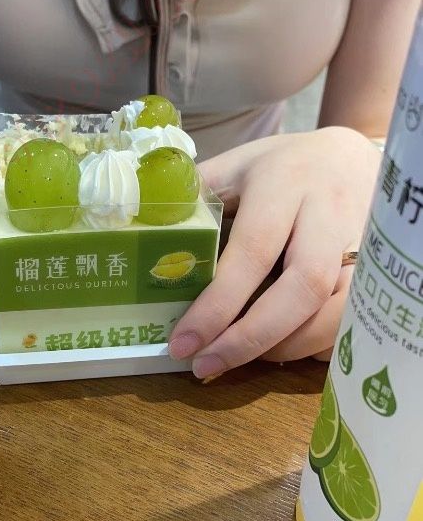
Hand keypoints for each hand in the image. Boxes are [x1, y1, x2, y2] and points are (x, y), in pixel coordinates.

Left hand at [169, 127, 380, 378]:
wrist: (354, 155)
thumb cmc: (282, 167)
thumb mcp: (235, 166)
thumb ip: (193, 197)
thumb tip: (138, 236)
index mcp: (285, 183)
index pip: (253, 251)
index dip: (218, 303)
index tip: (183, 342)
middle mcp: (329, 212)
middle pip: (303, 287)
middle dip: (252, 338)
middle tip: (207, 365)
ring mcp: (364, 242)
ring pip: (336, 311)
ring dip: (285, 348)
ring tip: (239, 358)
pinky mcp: (381, 270)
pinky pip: (355, 322)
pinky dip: (317, 346)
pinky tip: (281, 350)